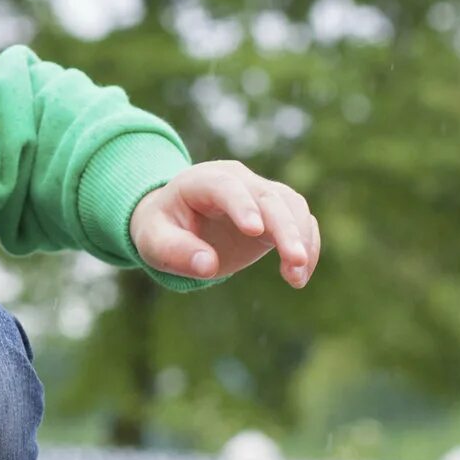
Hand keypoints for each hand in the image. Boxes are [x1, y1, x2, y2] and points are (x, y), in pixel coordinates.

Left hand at [129, 160, 320, 287]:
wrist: (176, 221)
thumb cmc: (162, 229)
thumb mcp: (153, 241)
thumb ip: (176, 251)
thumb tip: (208, 266)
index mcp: (203, 181)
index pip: (227, 187)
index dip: (242, 206)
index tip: (255, 231)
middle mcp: (238, 180)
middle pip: (269, 197)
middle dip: (285, 229)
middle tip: (294, 262)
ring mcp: (260, 193)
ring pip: (292, 206)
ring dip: (301, 240)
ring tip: (296, 278)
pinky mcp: (275, 211)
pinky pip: (301, 221)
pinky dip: (307, 246)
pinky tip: (299, 276)